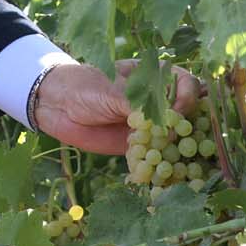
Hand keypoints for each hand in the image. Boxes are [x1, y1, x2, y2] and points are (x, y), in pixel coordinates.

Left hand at [29, 60, 201, 154]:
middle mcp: (156, 100)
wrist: (56, 104)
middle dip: (189, 125)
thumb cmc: (85, 86)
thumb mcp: (113, 91)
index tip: (177, 110)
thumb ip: (138, 106)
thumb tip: (164, 126)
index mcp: (154, 77)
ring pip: (174, 135)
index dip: (188, 97)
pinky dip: (159, 162)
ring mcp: (148, 123)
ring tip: (173, 153)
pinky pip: (155, 153)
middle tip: (179, 135)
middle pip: (188, 111)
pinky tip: (156, 167)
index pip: (187, 83)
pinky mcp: (137, 143)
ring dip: (178, 146)